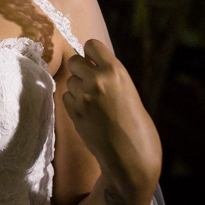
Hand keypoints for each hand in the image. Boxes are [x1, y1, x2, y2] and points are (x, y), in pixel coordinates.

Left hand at [62, 40, 161, 190]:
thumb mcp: (129, 93)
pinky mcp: (74, 113)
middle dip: (80, 69)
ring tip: (94, 104)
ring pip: (70, 81)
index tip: (94, 60)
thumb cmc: (137, 127)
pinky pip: (66, 98)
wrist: (131, 159)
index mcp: (116, 72)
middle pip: (74, 61)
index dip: (91, 53)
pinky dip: (74, 103)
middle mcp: (97, 81)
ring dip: (77, 88)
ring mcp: (83, 98)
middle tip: (92, 82)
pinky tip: (88, 114)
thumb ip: (110, 77)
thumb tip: (90, 63)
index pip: (91, 45)